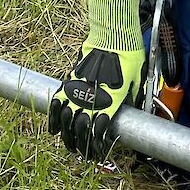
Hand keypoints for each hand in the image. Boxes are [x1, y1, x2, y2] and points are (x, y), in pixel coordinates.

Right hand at [48, 0, 144, 160]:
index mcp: (110, 100)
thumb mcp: (136, 81)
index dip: (97, 145)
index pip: (99, 130)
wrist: (113, 36)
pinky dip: (54, 118)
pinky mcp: (70, 80)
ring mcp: (78, 89)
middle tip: (84, 154)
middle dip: (82, 146)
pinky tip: (54, 129)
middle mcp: (92, 97)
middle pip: (81, 129)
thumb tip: (135, 112)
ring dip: (67, 136)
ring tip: (70, 146)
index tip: (99, 154)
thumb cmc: (129, 56)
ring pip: (67, 120)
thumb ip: (130, 98)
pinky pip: (58, 102)